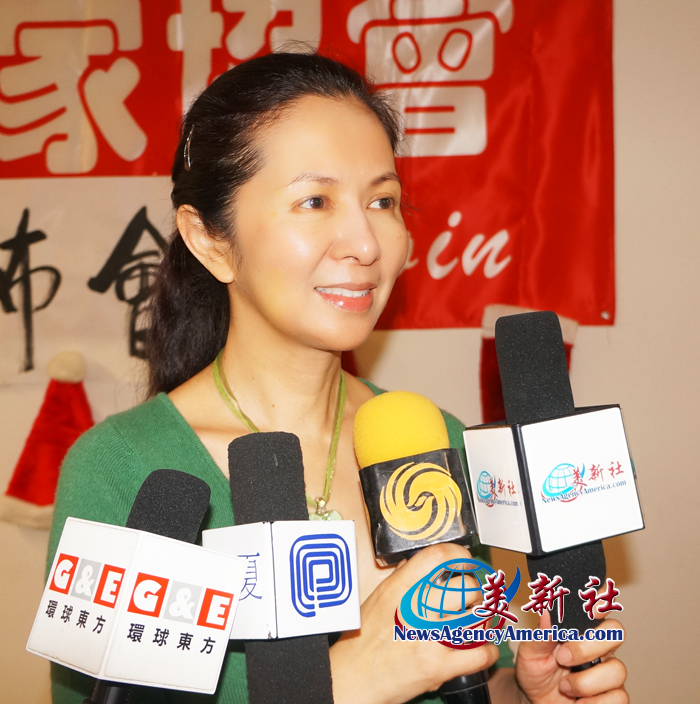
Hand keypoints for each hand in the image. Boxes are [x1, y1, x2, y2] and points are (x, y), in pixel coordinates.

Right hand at [330, 543, 499, 703]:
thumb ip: (400, 579)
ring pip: (477, 618)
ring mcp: (428, 638)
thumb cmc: (362, 639)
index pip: (438, 557)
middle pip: (466, 587)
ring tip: (477, 619)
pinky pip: (479, 654)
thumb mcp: (377, 598)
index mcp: (400, 588)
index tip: (465, 560)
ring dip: (483, 619)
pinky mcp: (438, 667)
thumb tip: (415, 564)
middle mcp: (415, 609)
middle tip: (472, 596)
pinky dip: (486, 650)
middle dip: (474, 591)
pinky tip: (481, 647)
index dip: (459, 555)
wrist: (353, 678)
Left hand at [514, 611, 627, 702]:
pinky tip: (578, 702)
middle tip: (562, 658)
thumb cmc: (535, 672)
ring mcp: (608, 672)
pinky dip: (593, 703)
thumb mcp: (530, 653)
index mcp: (579, 629)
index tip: (593, 608)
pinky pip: (618, 698)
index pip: (598, 607)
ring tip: (564, 686)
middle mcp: (599, 647)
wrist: (536, 702)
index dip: (602, 601)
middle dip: (587, 647)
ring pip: (617, 670)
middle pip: (616, 633)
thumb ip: (540, 636)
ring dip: (585, 682)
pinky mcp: (614, 697)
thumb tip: (545, 614)